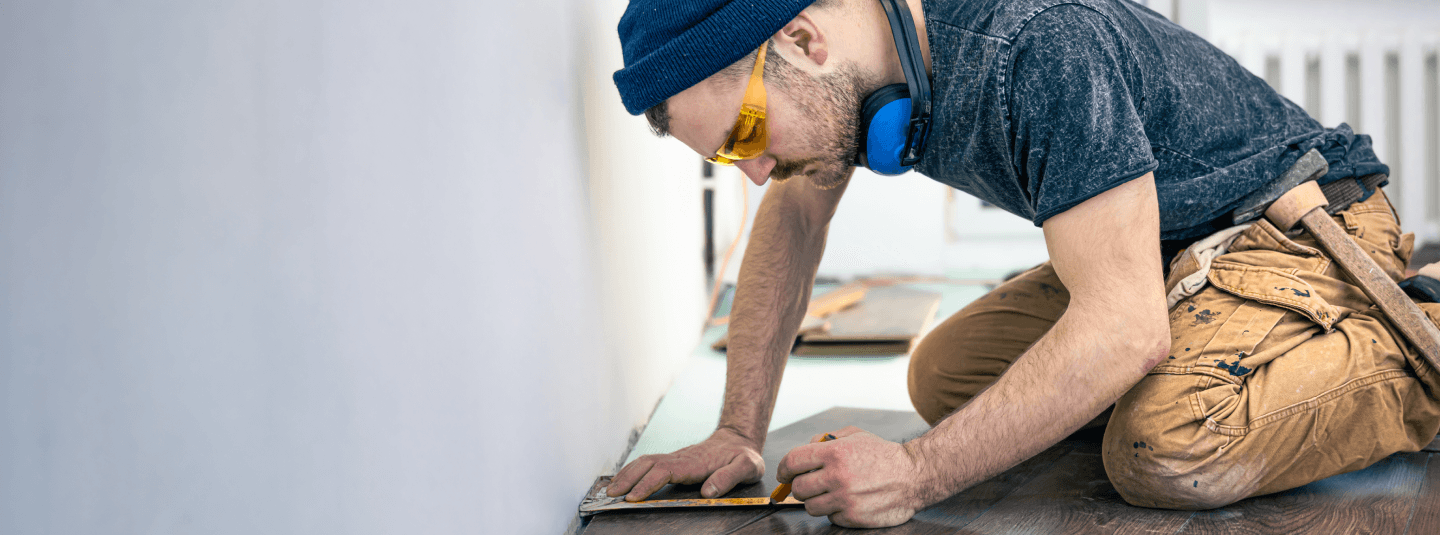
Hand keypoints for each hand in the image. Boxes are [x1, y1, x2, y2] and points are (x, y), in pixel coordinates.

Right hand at [606, 427, 764, 500]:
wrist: (739, 439)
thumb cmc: (743, 456)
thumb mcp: (747, 467)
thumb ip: (729, 478)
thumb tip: (708, 491)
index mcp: (695, 462)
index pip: (665, 471)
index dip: (647, 484)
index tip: (633, 497)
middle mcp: (680, 458)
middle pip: (647, 464)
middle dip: (627, 479)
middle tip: (611, 495)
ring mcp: (675, 458)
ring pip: (645, 462)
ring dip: (626, 474)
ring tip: (610, 489)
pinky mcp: (673, 461)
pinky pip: (649, 464)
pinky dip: (632, 471)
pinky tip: (623, 480)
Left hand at [777, 426, 921, 527]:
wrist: (914, 475)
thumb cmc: (883, 454)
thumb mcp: (855, 435)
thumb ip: (826, 439)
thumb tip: (805, 448)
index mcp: (834, 452)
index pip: (792, 461)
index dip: (783, 469)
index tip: (784, 474)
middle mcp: (837, 476)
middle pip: (798, 488)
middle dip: (799, 487)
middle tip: (809, 485)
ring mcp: (845, 498)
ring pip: (810, 507)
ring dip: (816, 501)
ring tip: (830, 493)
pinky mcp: (853, 516)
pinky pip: (830, 518)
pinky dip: (834, 512)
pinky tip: (847, 502)